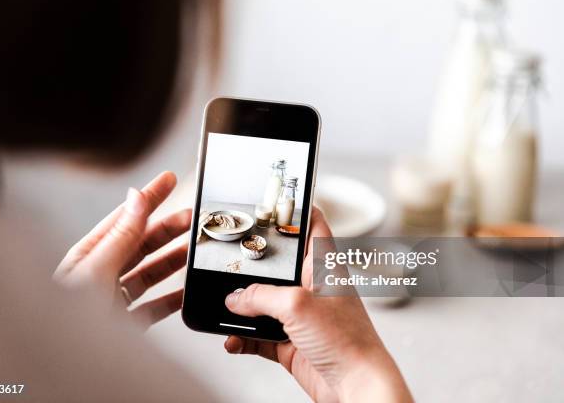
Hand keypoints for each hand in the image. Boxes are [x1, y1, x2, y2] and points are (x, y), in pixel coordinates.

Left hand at [54, 171, 189, 327]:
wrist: (60, 365)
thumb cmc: (63, 320)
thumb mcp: (95, 270)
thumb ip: (120, 236)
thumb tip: (136, 199)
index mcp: (90, 254)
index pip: (125, 217)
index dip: (149, 197)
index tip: (166, 179)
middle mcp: (102, 273)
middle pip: (142, 243)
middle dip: (168, 227)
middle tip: (192, 215)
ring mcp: (115, 298)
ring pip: (151, 272)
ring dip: (174, 258)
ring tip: (194, 246)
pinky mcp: (126, 322)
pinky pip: (155, 305)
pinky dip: (173, 297)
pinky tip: (186, 290)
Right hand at [223, 209, 412, 402]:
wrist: (356, 388)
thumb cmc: (348, 341)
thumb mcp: (297, 305)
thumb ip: (260, 297)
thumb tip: (234, 298)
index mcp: (322, 266)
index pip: (312, 226)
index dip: (296, 209)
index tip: (274, 199)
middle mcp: (311, 288)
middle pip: (278, 266)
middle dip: (253, 265)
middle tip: (231, 258)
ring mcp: (300, 316)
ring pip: (263, 303)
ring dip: (242, 308)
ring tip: (226, 307)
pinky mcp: (291, 342)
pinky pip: (259, 336)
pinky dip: (243, 338)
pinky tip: (233, 340)